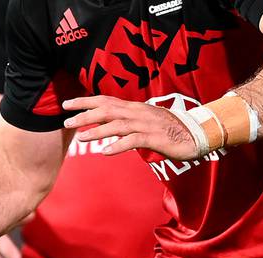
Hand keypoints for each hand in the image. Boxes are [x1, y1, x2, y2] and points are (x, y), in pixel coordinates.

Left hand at [63, 96, 202, 161]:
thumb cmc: (167, 130)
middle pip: (107, 110)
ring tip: (81, 138)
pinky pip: (134, 141)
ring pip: (118, 125)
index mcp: (133, 108)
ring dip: (98, 131)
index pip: (104, 100)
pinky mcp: (155, 138)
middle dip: (85, 115)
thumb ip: (123, 122)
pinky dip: (119, 145)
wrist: (196, 133)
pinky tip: (106, 152)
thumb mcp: (142, 122)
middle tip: (66, 121)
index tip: (66, 104)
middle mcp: (137, 113)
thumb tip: (102, 124)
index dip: (85, 101)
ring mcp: (146, 124)